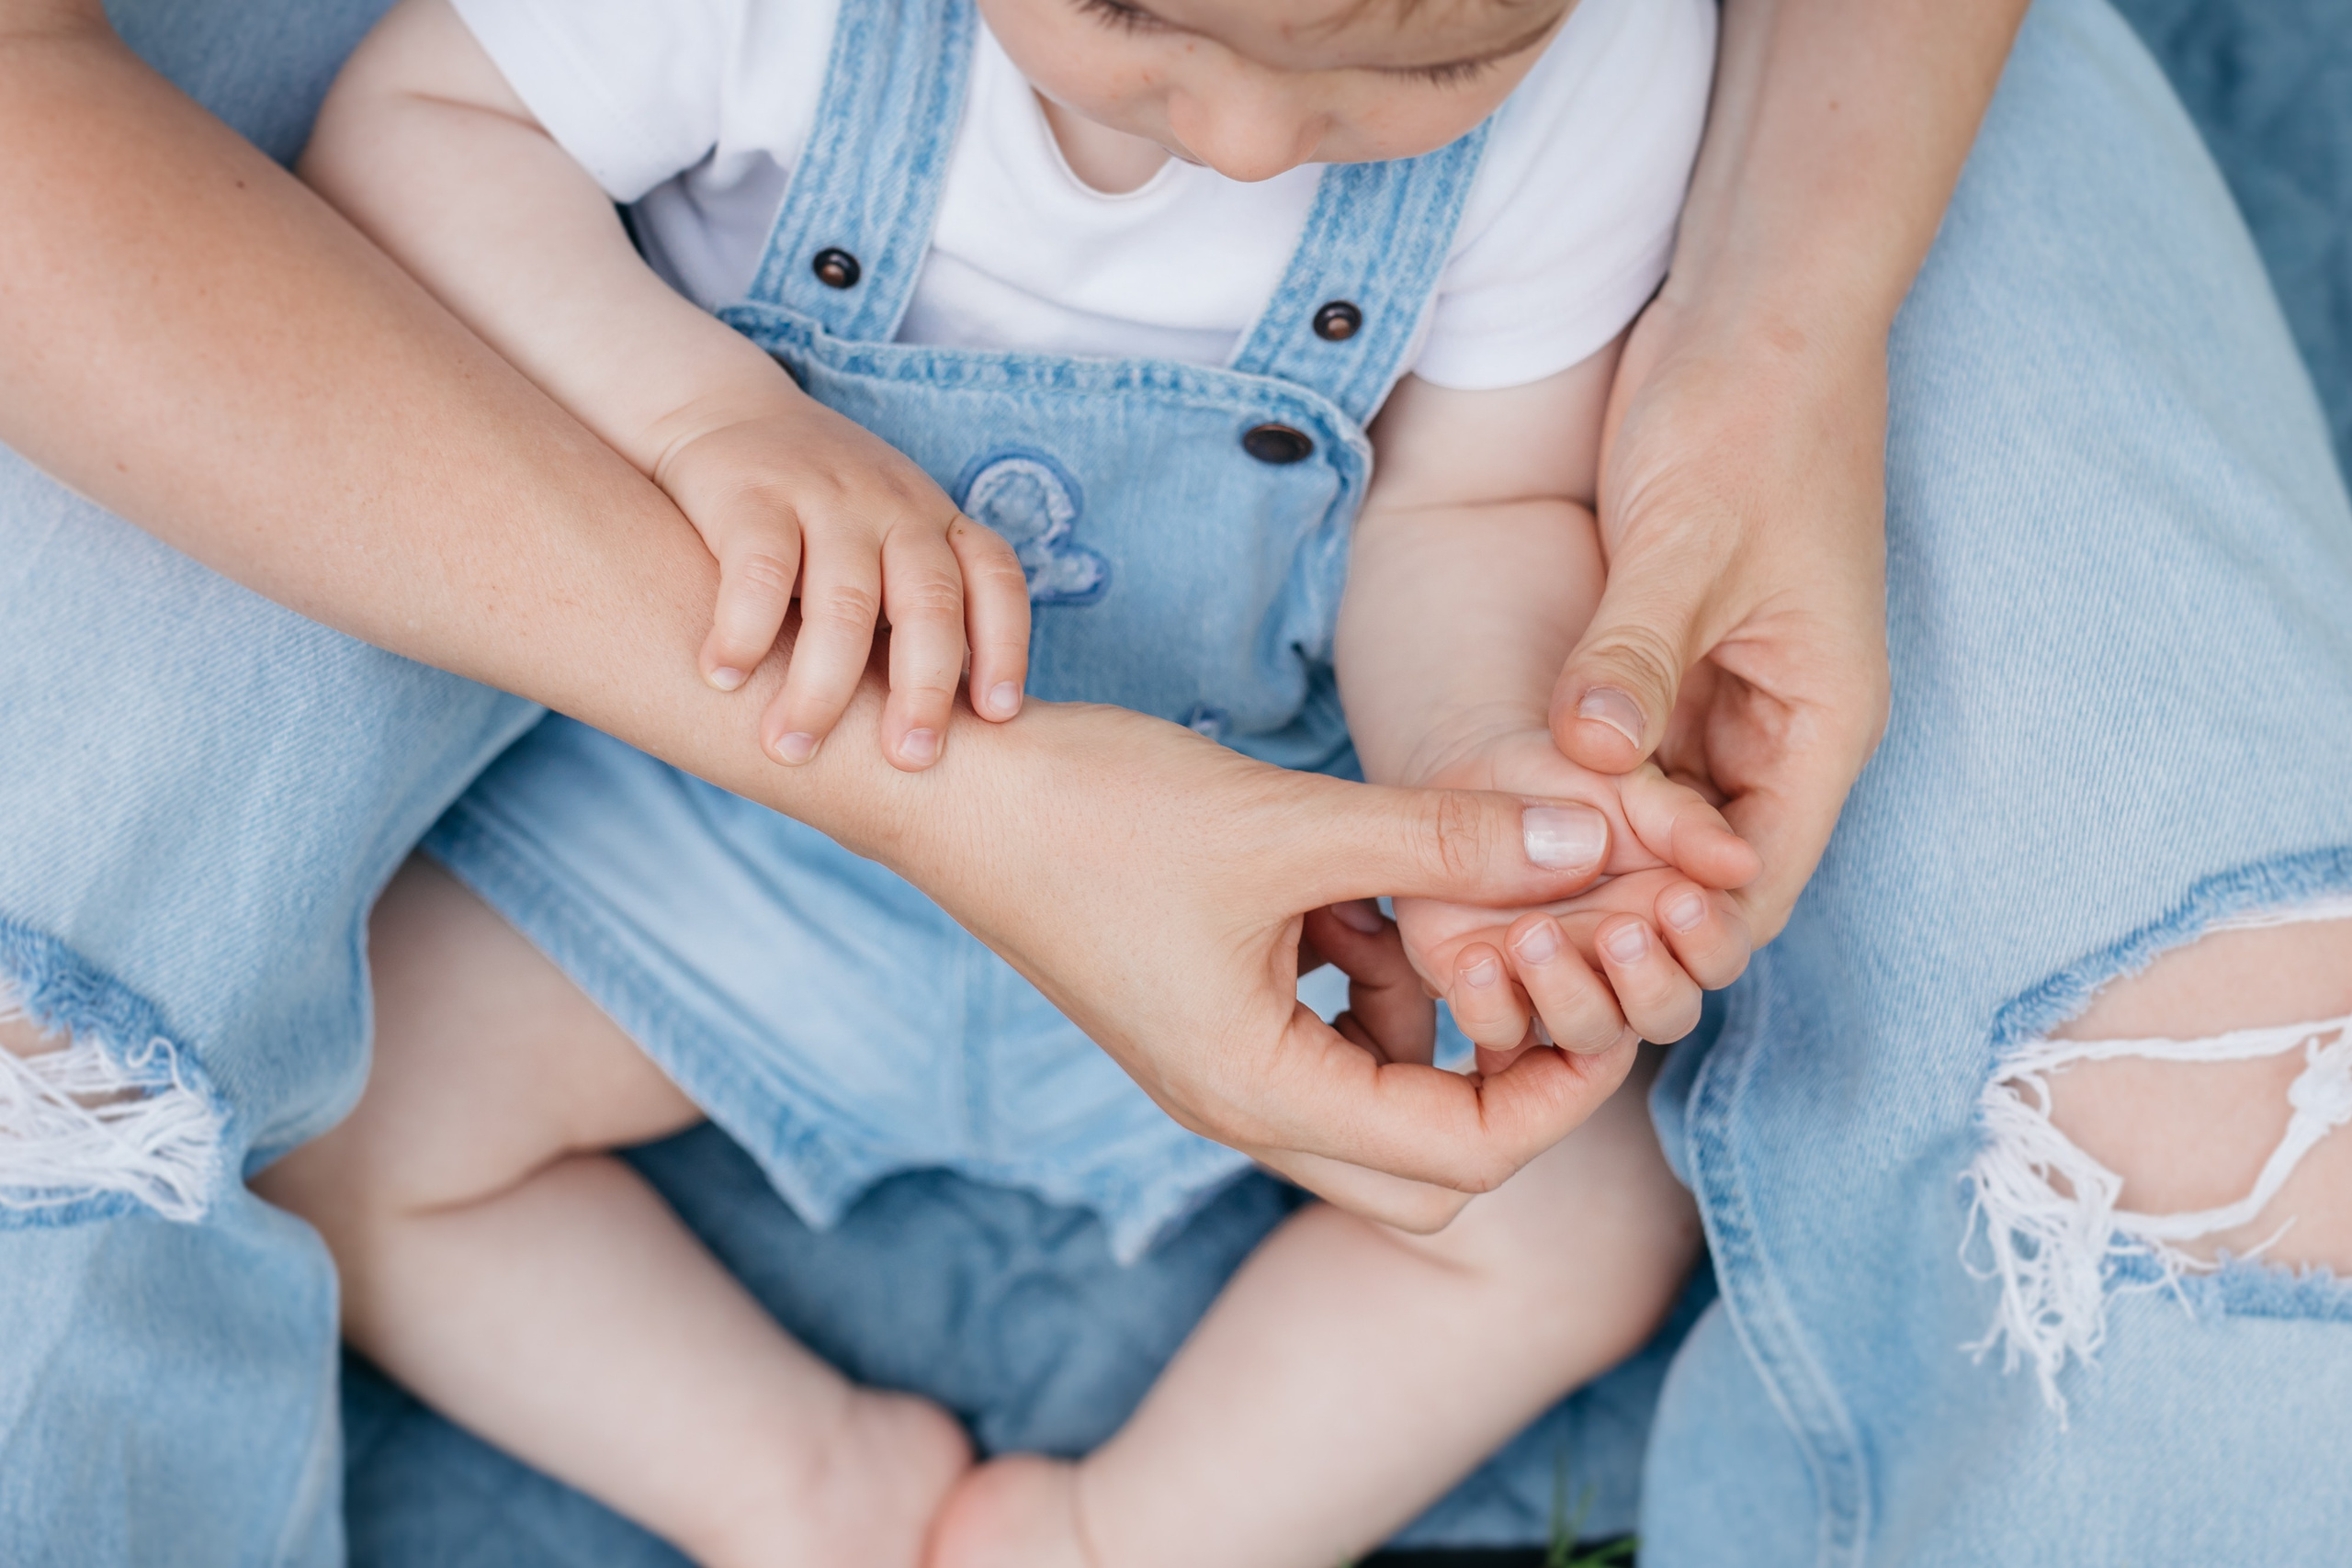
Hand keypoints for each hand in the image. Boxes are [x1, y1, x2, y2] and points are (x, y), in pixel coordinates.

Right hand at [655, 396, 1031, 769]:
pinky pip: (759, 571)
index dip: (1005, 647)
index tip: (996, 715)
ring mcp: (826, 497)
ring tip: (791, 748)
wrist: (723, 412)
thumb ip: (910, 615)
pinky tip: (724, 680)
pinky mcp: (751, 494)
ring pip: (843, 601)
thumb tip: (945, 736)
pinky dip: (744, 632)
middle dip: (923, 688)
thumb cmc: (817, 515)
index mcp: (938, 523)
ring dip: (820, 686)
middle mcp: (894, 507)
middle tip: (908, 758)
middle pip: (929, 602)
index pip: (995, 581)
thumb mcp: (885, 543)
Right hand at [843, 697, 1642, 1204]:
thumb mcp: (1290, 823)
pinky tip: (1350, 886)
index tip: (1609, 988)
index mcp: (1260, 1092)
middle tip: (1543, 969)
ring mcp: (1219, 1069)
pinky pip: (1328, 1032)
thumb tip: (1585, 841)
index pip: (1468, 1157)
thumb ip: (1444, 841)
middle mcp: (1241, 1108)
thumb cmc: (1096, 810)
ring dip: (1431, 1010)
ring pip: (1383, 1095)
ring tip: (1421, 896)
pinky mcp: (1207, 1018)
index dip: (1564, 1087)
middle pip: (1433, 1165)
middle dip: (1508, 1076)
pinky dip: (1367, 972)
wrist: (953, 788)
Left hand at [1392, 725, 1756, 1061]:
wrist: (1477, 768)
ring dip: (1570, 997)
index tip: (1679, 898)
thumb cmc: (1571, 759)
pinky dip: (1492, 1008)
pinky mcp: (1501, 989)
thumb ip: (1680, 817)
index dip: (1710, 941)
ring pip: (1593, 1036)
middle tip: (1619, 930)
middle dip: (1649, 982)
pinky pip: (1503, 1031)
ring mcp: (1571, 981)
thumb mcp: (1627, 776)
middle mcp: (1638, 961)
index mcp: (1696, 905)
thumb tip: (1738, 862)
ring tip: (1531, 931)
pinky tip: (1474, 957)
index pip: (1726, 949)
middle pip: (1670, 1012)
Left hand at [1547, 291, 1890, 941]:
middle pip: (1710, 871)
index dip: (1685, 938)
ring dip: (1601, 864)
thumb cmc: (1746, 417)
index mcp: (1823, 718)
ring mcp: (1729, 695)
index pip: (1763, 879)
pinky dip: (1584, 796)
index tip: (1594, 961)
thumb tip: (1586, 755)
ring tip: (1508, 912)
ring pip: (1665, 823)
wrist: (1757, 315)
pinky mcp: (1678, 662)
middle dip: (1632, 919)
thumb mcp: (1685, 543)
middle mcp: (1782, 724)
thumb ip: (1633, 653)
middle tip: (1530, 958)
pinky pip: (1633, 760)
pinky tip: (1512, 823)